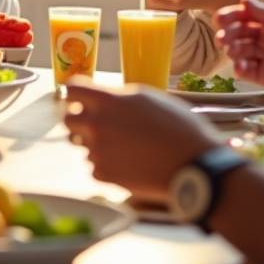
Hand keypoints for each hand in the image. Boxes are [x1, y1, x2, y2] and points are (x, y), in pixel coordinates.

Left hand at [64, 78, 223, 202]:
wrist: (195, 165)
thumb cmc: (179, 127)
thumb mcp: (148, 98)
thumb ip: (118, 97)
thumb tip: (101, 98)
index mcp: (108, 100)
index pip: (72, 88)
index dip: (77, 92)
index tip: (81, 97)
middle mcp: (97, 125)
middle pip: (68, 119)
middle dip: (80, 119)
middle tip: (99, 124)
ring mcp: (98, 151)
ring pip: (81, 144)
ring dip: (94, 143)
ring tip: (122, 146)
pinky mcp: (104, 174)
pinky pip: (93, 166)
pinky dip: (106, 165)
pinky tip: (128, 163)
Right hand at [213, 0, 263, 118]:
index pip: (252, 15)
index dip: (235, 15)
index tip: (220, 18)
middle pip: (244, 32)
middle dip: (230, 33)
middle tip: (222, 38)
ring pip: (242, 50)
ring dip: (233, 49)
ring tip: (232, 52)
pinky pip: (246, 70)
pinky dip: (239, 68)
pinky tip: (240, 68)